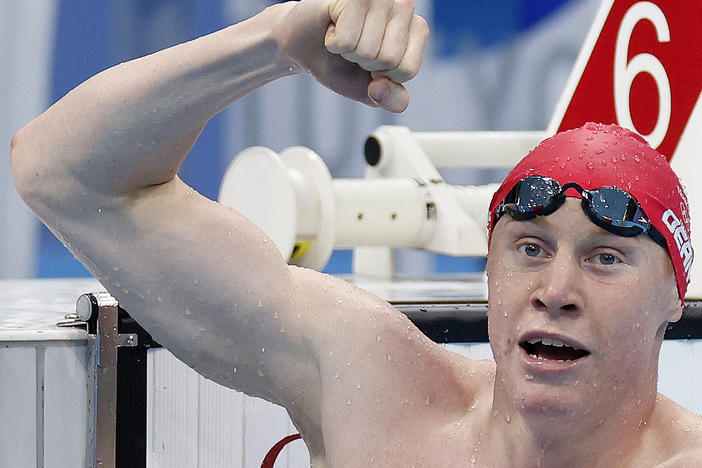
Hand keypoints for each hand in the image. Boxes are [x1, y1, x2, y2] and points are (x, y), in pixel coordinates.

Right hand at [272, 0, 428, 112]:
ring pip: (368, 50)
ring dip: (348, 52)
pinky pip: (347, 40)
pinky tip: (332, 28)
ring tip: (344, 36)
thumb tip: (379, 87)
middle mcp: (403, 6)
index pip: (407, 70)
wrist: (305, 48)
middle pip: (388, 59)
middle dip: (364, 64)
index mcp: (416, 29)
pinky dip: (334, 43)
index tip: (372, 64)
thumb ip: (393, 99)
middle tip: (355, 48)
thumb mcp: (373, 91)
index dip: (383, 77)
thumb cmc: (342, 65)